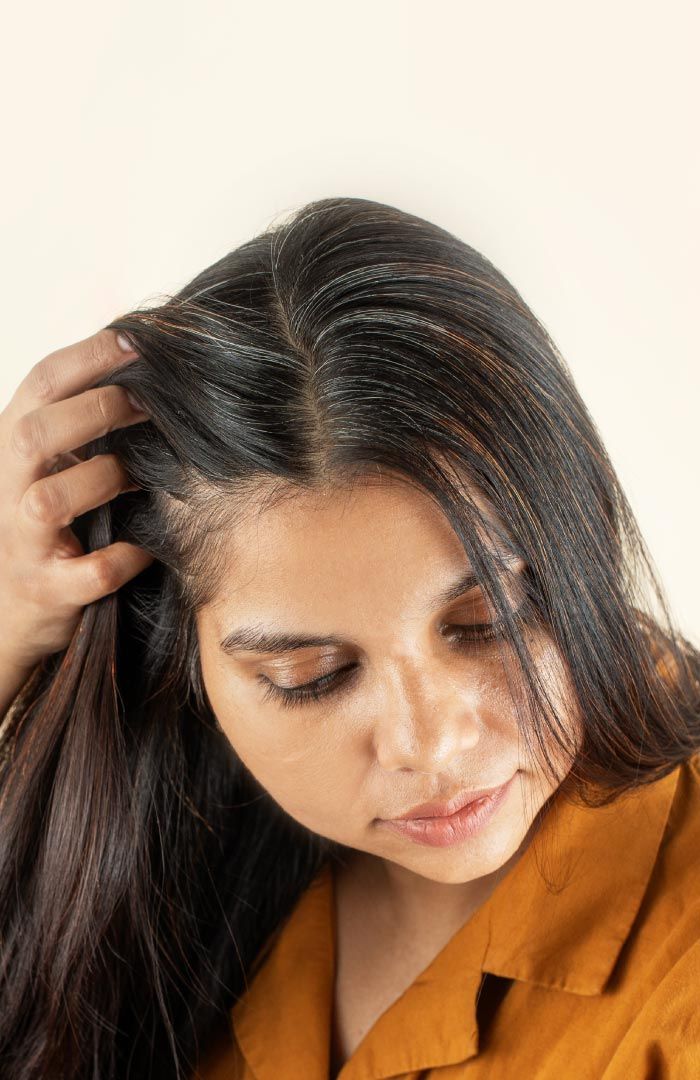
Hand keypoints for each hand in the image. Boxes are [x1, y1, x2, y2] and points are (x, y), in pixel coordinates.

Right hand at [0, 328, 153, 673]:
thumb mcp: (49, 465)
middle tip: (146, 404)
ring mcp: (24, 542)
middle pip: (35, 434)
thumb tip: (147, 365)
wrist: (10, 610)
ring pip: (49, 501)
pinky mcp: (48, 589)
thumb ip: (80, 422)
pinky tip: (148, 546)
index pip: (39, 384)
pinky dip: (126, 557)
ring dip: (104, 482)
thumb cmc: (46, 524)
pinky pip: (90, 572)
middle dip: (95, 412)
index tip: (136, 340)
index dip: (87, 357)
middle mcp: (8, 488)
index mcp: (12, 446)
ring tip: (144, 479)